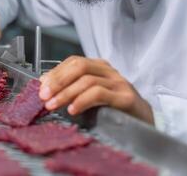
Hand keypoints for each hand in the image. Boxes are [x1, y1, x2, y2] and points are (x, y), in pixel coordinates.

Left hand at [38, 56, 153, 123]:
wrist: (145, 123)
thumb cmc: (114, 110)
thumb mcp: (91, 96)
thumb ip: (72, 88)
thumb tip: (45, 85)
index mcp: (100, 67)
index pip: (74, 62)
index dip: (56, 72)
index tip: (41, 86)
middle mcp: (109, 71)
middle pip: (79, 66)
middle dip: (58, 80)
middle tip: (44, 95)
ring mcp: (119, 83)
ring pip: (87, 80)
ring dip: (66, 93)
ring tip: (53, 105)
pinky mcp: (126, 98)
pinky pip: (99, 94)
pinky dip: (82, 100)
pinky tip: (73, 109)